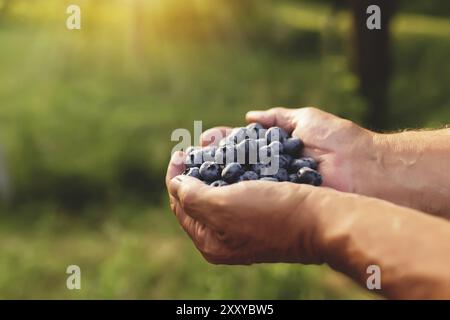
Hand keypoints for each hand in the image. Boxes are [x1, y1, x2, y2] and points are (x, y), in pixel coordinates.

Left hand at [165, 152, 322, 264]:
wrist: (321, 220)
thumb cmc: (272, 213)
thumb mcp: (223, 206)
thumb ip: (191, 196)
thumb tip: (176, 184)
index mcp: (210, 242)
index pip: (180, 206)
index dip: (175, 176)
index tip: (178, 152)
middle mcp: (224, 239)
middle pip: (197, 201)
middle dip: (192, 174)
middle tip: (191, 150)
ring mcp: (243, 228)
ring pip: (218, 194)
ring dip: (211, 171)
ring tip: (210, 149)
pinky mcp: (261, 215)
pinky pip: (238, 191)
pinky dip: (232, 175)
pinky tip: (233, 159)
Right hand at [202, 107, 374, 193]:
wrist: (363, 170)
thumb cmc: (338, 142)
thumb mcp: (305, 120)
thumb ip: (277, 117)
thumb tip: (249, 117)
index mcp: (273, 151)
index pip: (237, 145)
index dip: (218, 143)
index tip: (202, 141)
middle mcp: (268, 171)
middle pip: (230, 165)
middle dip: (207, 160)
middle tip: (185, 158)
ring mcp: (271, 190)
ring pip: (233, 184)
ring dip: (209, 179)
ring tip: (188, 173)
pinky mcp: (277, 205)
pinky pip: (247, 201)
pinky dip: (226, 197)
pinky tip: (207, 192)